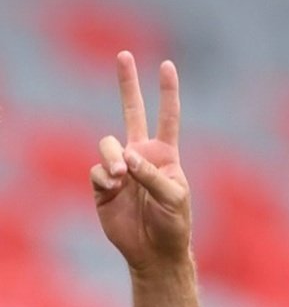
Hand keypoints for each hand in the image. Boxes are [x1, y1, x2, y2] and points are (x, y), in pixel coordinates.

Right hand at [90, 51, 191, 274]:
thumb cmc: (173, 225)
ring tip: (120, 176)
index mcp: (166, 155)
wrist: (154, 251)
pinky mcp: (102, 185)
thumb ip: (153, 174)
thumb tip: (127, 156)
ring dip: (112, 157)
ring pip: (107, 144)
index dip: (167, 92)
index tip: (167, 65)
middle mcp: (141, 156)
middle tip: (123, 55)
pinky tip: (113, 189)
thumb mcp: (173, 198)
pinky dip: (104, 177)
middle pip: (132, 112)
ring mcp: (121, 169)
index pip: (167, 117)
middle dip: (128, 84)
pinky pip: (97, 170)